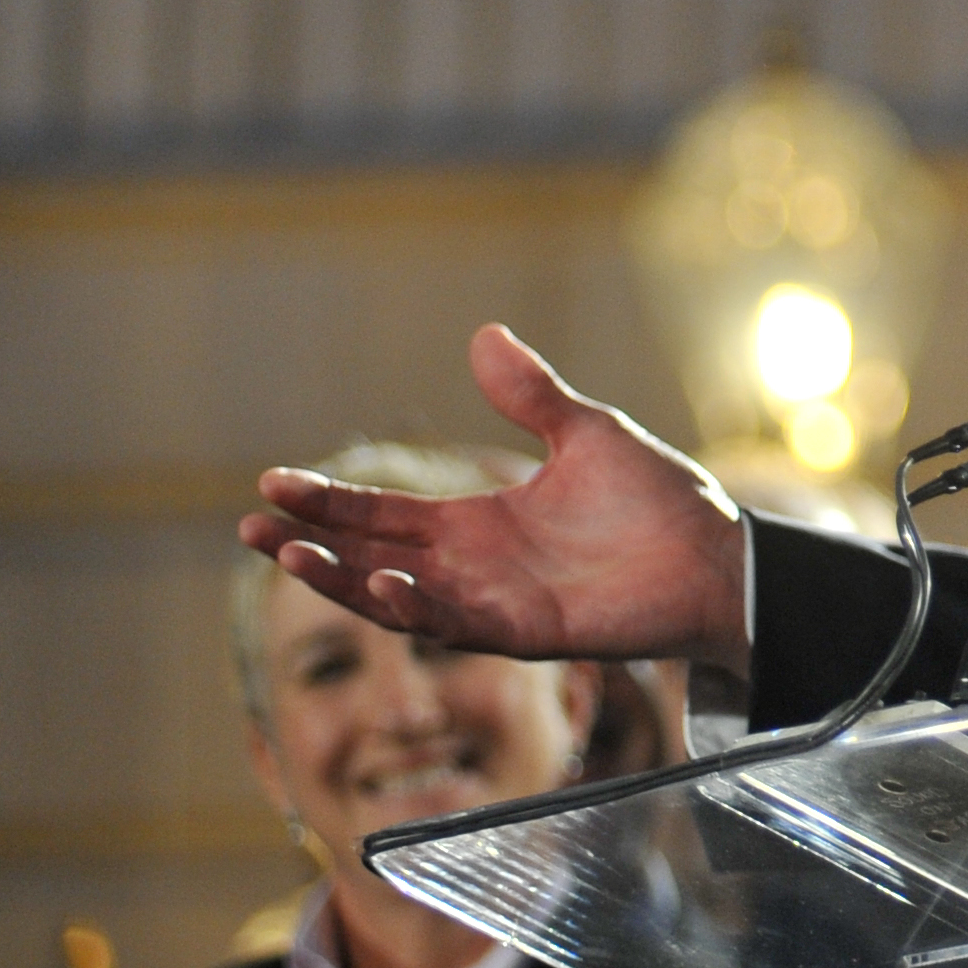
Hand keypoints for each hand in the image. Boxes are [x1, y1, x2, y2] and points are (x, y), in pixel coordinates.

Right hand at [244, 325, 753, 672]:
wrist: (718, 553)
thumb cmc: (657, 500)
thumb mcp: (586, 433)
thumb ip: (531, 394)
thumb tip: (483, 334)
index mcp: (478, 522)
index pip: (384, 514)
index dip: (328, 501)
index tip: (272, 482)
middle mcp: (473, 568)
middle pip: (372, 557)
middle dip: (311, 545)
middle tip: (250, 527)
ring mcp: (496, 603)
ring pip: (399, 599)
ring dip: (344, 581)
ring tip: (290, 556)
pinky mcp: (529, 632)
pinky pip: (459, 626)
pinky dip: (419, 609)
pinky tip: (385, 585)